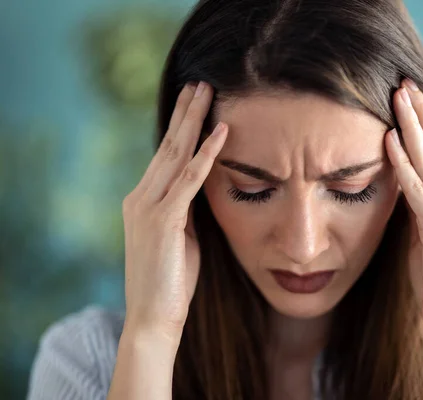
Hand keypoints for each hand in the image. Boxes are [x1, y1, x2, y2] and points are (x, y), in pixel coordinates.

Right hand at [121, 81, 227, 340]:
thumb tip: (203, 188)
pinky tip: (222, 132)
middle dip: (185, 112)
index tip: (194, 103)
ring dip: (193, 121)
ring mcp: (148, 207)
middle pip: (167, 145)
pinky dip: (206, 154)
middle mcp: (141, 197)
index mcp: (144, 201)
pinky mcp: (163, 220)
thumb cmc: (172, 281)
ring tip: (206, 92)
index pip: (165, 156)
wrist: (153, 318)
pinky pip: (189, 180)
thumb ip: (187, 210)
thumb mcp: (181, 237)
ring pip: (175, 154)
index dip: (180, 127)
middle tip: (199, 83)